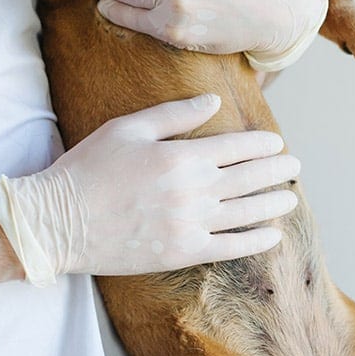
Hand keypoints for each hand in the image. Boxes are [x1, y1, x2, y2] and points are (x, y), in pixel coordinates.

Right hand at [0, 94, 299, 283]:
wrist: (59, 222)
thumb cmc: (88, 169)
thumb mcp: (128, 129)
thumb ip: (174, 115)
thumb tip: (214, 102)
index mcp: (181, 156)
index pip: (237, 148)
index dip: (262, 146)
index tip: (277, 144)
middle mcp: (192, 190)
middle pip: (249, 178)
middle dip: (277, 171)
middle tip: (295, 167)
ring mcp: (189, 224)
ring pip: (246, 213)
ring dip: (273, 204)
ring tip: (291, 198)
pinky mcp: (181, 252)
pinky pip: (229, 247)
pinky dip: (254, 241)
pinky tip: (272, 236)